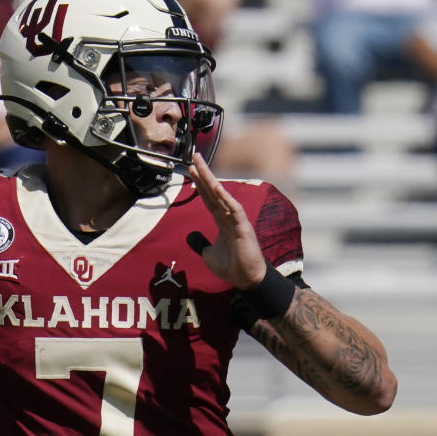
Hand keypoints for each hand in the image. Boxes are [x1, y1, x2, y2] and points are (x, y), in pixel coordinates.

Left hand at [187, 152, 267, 289]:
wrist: (246, 279)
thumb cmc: (231, 266)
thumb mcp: (208, 254)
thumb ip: (200, 243)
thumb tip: (191, 236)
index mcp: (221, 220)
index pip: (208, 197)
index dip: (199, 183)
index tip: (190, 169)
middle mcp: (228, 216)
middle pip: (213, 191)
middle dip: (203, 174)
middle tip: (194, 156)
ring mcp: (236, 220)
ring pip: (222, 195)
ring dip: (210, 179)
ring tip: (199, 164)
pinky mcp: (243, 227)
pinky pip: (234, 209)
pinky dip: (225, 197)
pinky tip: (216, 186)